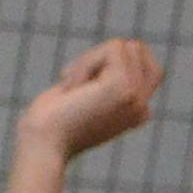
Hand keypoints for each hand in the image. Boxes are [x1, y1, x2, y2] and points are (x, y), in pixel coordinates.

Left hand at [21, 38, 161, 158]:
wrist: (43, 145)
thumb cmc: (51, 122)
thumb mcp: (84, 97)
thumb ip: (107, 80)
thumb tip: (122, 47)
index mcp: (138, 113)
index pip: (150, 67)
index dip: (114, 63)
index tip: (83, 90)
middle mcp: (142, 107)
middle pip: (138, 50)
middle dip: (103, 57)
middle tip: (76, 87)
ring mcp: (136, 97)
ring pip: (124, 47)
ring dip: (89, 61)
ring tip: (74, 90)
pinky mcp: (124, 86)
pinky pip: (114, 48)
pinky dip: (86, 62)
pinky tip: (73, 88)